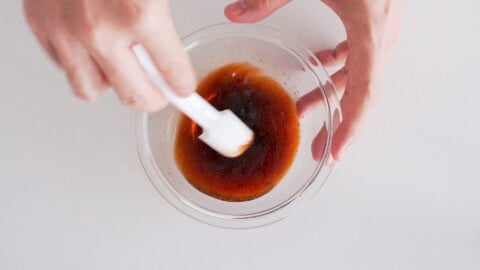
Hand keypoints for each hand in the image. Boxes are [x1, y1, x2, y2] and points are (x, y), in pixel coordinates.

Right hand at [24, 0, 195, 111]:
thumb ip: (163, 14)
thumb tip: (170, 46)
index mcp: (139, 12)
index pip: (172, 73)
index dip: (182, 84)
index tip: (184, 88)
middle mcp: (100, 29)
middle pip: (134, 96)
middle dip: (153, 96)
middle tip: (159, 88)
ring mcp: (66, 31)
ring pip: (92, 90)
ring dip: (112, 83)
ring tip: (122, 64)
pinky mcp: (41, 26)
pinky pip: (65, 67)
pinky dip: (82, 63)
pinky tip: (94, 46)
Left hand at [225, 0, 400, 159]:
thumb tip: (235, 12)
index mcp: (370, 24)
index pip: (365, 87)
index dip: (352, 124)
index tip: (335, 150)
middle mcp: (381, 32)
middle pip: (361, 89)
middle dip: (338, 120)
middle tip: (317, 147)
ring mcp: (381, 28)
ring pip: (359, 74)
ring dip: (333, 94)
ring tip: (305, 111)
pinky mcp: (374, 21)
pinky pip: (360, 55)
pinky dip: (339, 66)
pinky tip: (321, 66)